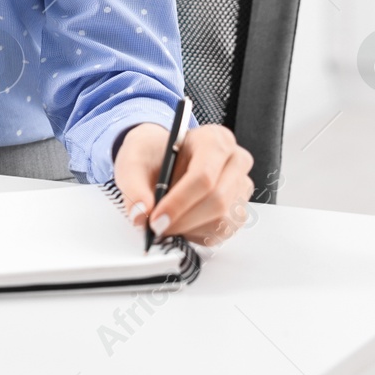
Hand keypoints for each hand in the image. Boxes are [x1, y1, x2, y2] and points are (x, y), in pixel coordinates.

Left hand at [113, 122, 252, 246]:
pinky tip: (181, 223)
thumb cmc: (151, 155)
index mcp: (214, 139)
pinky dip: (197, 235)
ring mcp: (241, 187)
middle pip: (217, 201)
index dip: (179, 202)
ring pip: (222, 221)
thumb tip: (140, 215)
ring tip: (166, 222)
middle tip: (156, 228)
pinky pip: (222, 232)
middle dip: (183, 220)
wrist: (159, 159)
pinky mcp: (239, 209)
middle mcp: (235, 160)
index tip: (156, 219)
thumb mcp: (133, 162)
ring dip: (189, 229)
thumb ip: (134, 188)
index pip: (204, 176)